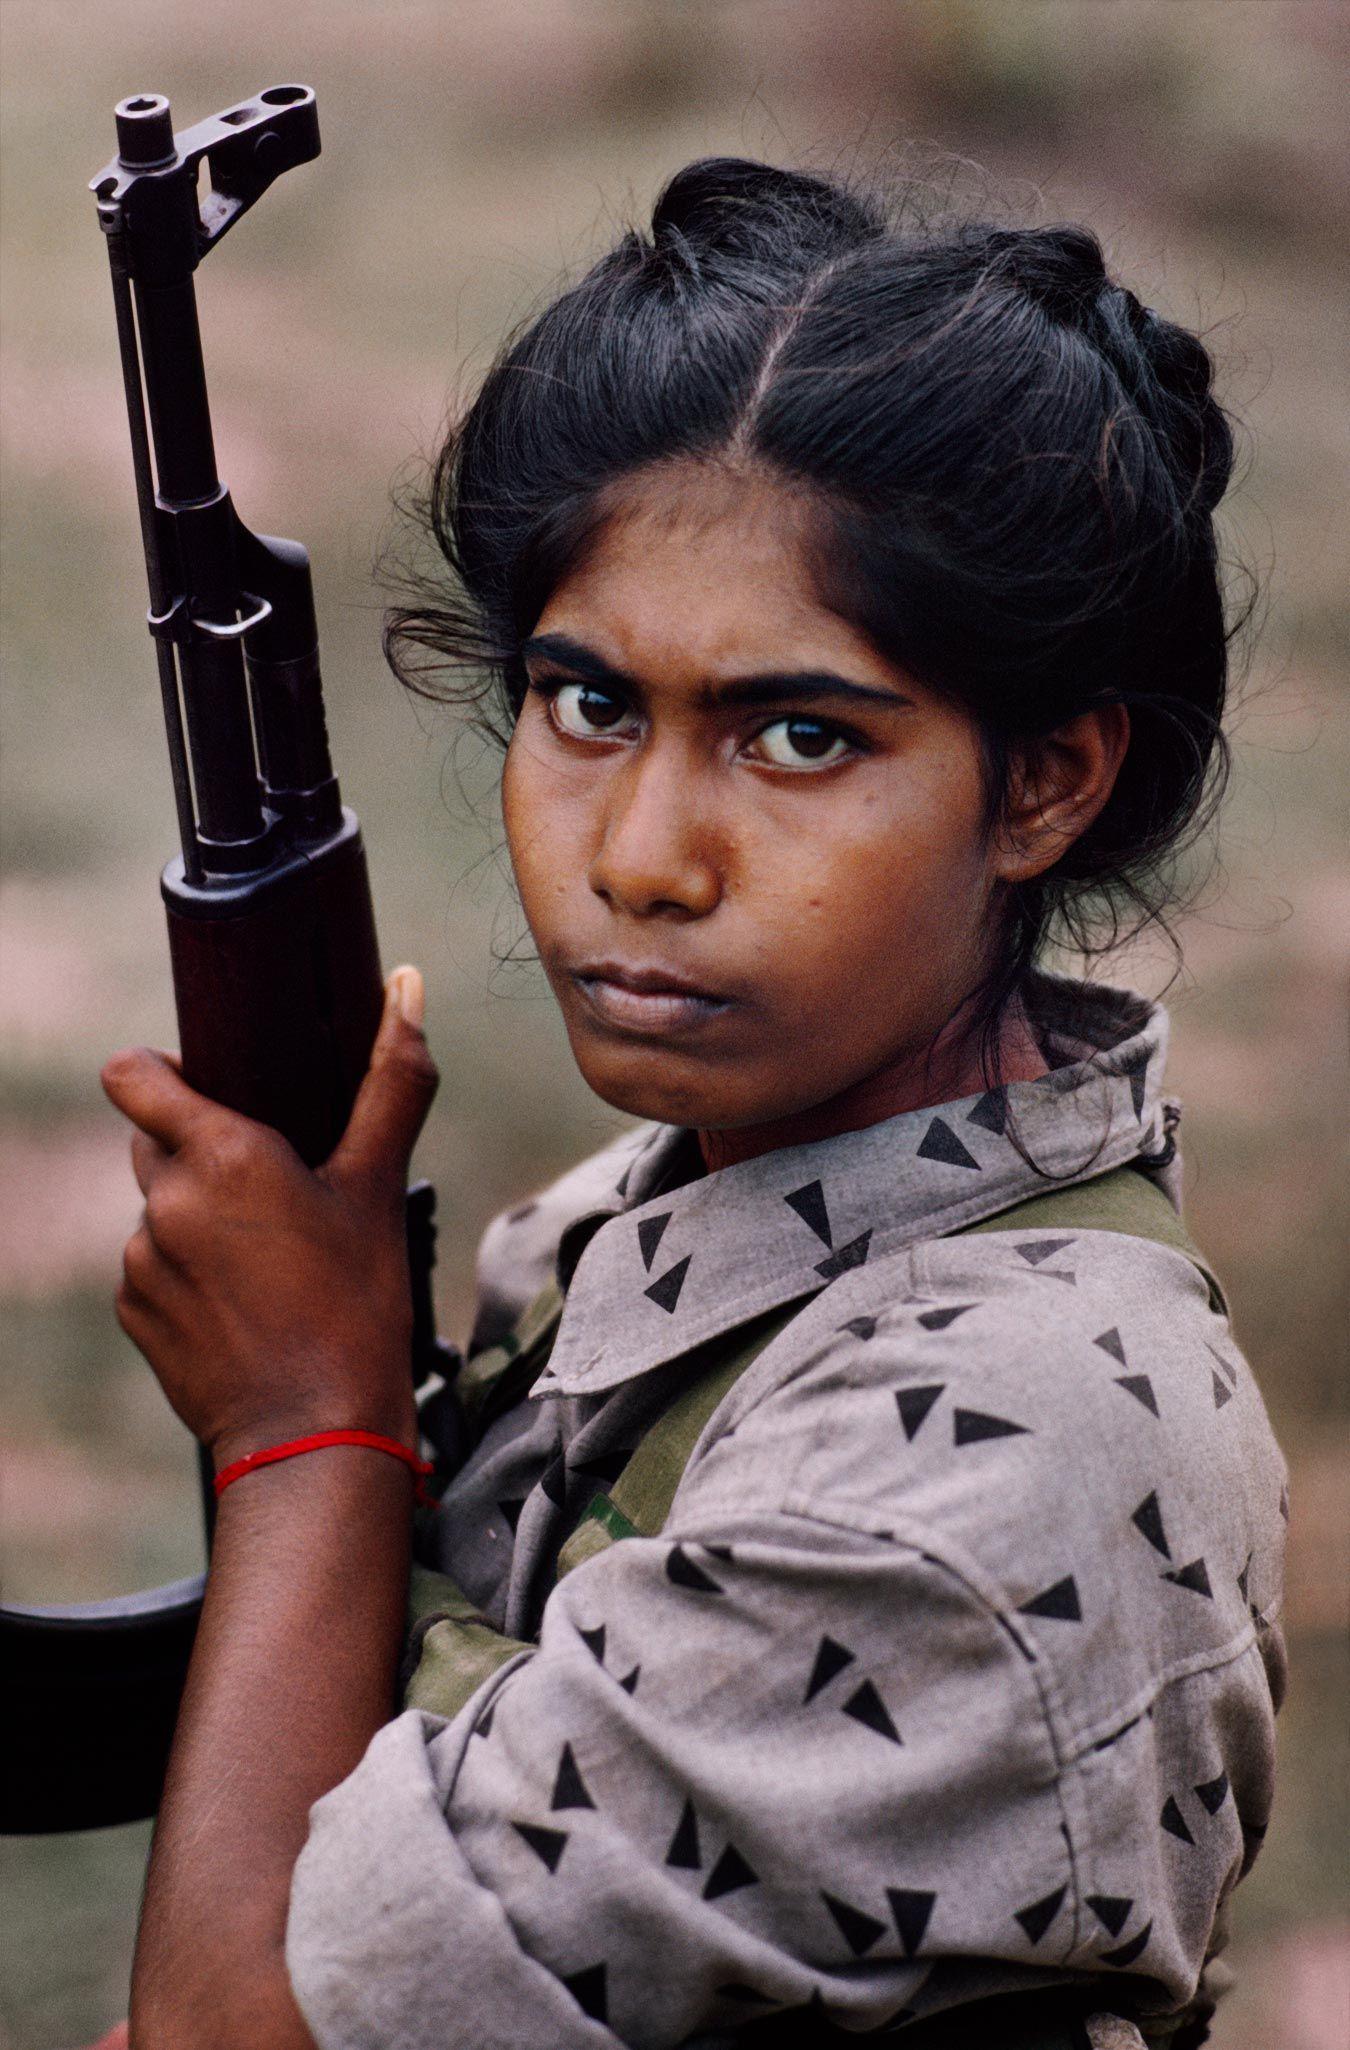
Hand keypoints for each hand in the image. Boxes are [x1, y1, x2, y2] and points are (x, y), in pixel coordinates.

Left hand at [101, 966, 437, 1467]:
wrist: (315, 1434)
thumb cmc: (357, 1305)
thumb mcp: (381, 1186)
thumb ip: (392, 1079)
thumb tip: (408, 983)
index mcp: (220, 1154)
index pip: (132, 1075)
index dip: (157, 1069)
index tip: (201, 1082)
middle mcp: (164, 1200)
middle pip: (153, 1139)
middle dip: (197, 1146)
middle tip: (268, 1181)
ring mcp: (140, 1260)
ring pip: (158, 1208)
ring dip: (197, 1215)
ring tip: (268, 1257)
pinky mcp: (134, 1312)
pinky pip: (151, 1267)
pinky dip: (187, 1273)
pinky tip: (244, 1302)